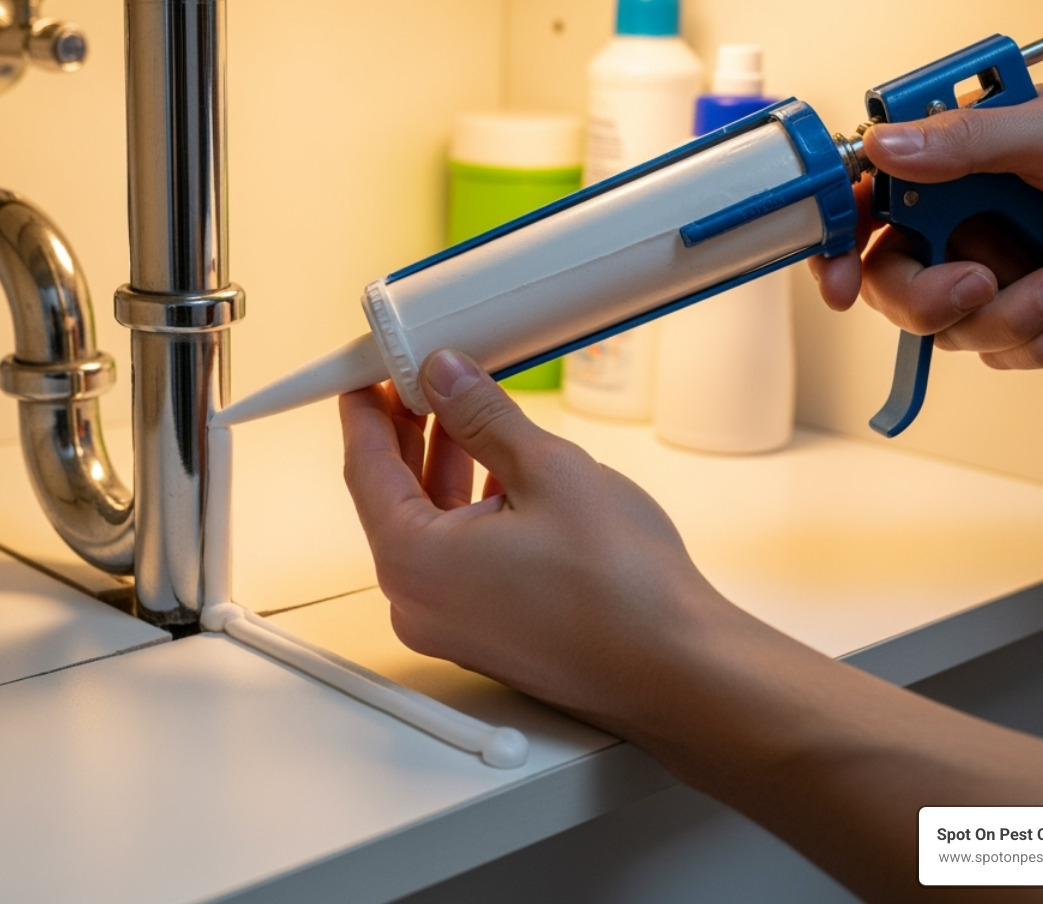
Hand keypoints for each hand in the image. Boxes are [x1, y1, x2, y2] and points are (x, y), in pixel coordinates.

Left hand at [338, 348, 718, 737]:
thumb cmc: (621, 589)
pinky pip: (457, 558)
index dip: (366, 411)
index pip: (365, 468)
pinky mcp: (485, 633)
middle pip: (392, 498)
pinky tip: (501, 474)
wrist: (677, 668)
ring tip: (468, 415)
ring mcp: (451, 624)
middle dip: (407, 434)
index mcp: (414, 563)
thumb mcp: (547, 470)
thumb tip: (445, 379)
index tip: (369, 375)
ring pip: (429, 527)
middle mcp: (418, 603)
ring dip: (444, 469)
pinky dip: (469, 510)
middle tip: (422, 382)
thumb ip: (483, 417)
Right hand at [810, 85, 1042, 368]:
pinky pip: (1001, 348)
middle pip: (892, 280)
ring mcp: (992, 261)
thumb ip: (964, 140)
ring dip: (1008, 315)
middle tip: (973, 285)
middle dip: (928, 298)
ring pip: (950, 325)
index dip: (837, 244)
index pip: (864, 202)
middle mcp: (960, 213)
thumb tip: (884, 145)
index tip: (838, 280)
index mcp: (950, 159)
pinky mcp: (1027, 303)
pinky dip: (1041, 337)